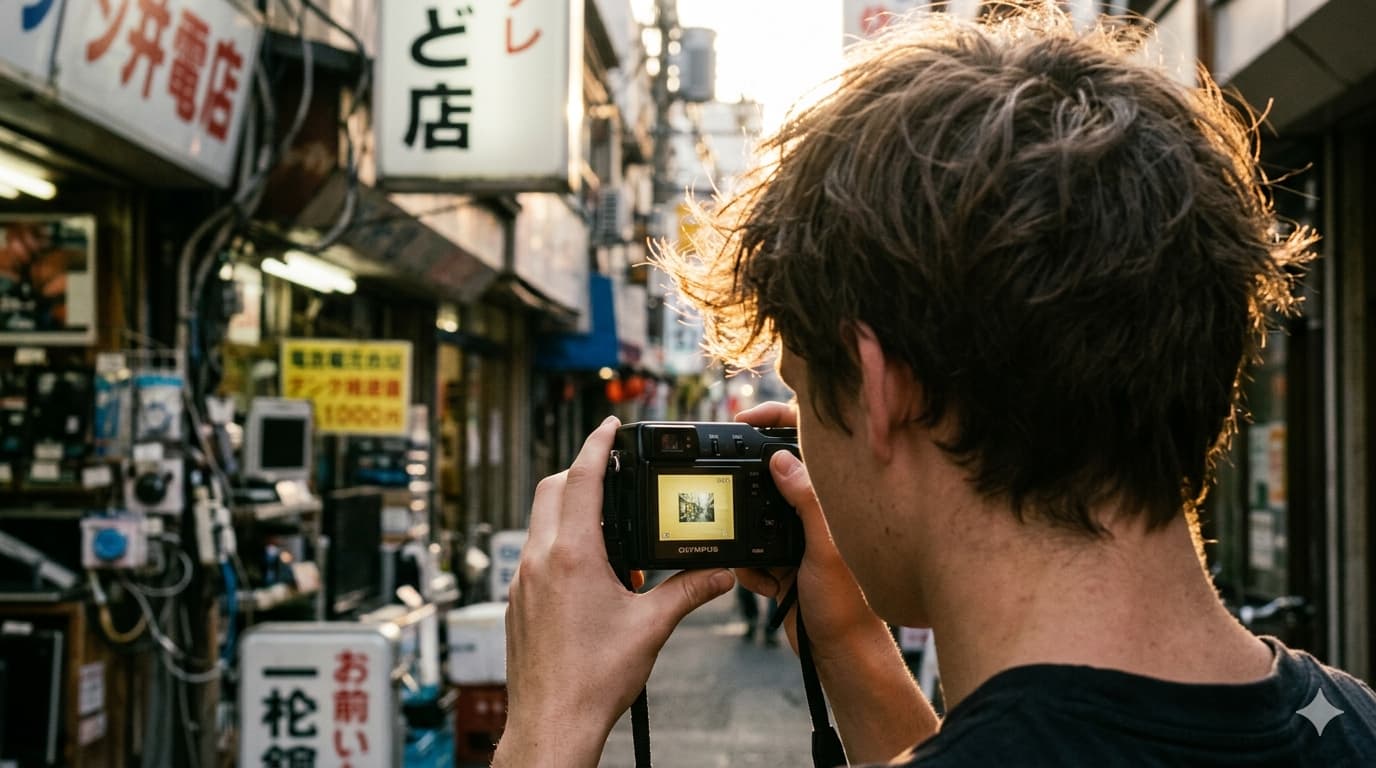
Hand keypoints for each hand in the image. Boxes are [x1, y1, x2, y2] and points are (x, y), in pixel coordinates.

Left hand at [495, 416, 735, 767]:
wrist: (551, 724)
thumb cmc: (594, 681)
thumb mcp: (651, 628)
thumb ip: (688, 591)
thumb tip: (720, 573)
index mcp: (571, 556)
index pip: (580, 479)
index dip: (597, 445)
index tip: (609, 425)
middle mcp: (538, 560)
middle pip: (551, 489)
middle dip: (580, 472)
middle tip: (613, 472)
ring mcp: (522, 581)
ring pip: (540, 521)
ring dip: (570, 510)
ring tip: (612, 529)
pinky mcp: (517, 602)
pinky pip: (534, 552)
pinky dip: (560, 542)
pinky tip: (592, 570)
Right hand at [735, 403, 934, 762]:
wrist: (838, 653)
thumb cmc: (848, 602)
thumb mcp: (825, 547)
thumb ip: (805, 500)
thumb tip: (779, 458)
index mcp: (832, 497)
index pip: (805, 439)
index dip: (776, 418)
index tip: (744, 419)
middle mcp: (815, 510)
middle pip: (771, 474)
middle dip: (749, 489)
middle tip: (731, 494)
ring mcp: (797, 535)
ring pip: (753, 516)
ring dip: (747, 541)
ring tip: (766, 567)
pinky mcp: (782, 559)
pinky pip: (748, 550)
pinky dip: (749, 568)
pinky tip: (768, 586)